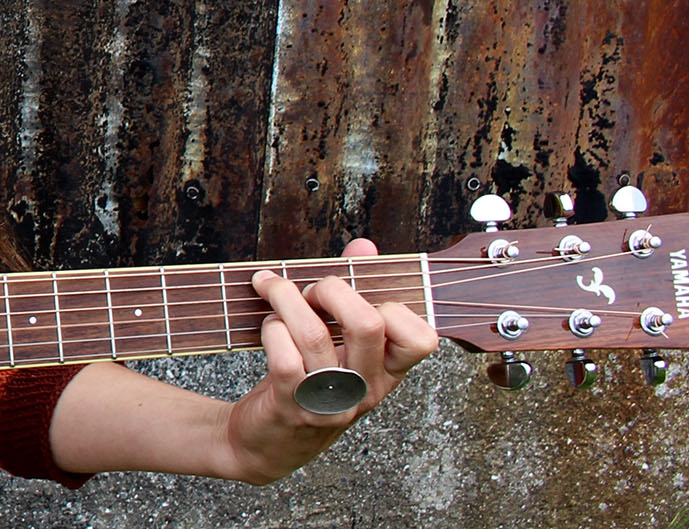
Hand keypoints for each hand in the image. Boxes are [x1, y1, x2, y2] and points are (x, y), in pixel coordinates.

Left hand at [223, 238, 438, 483]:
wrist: (267, 443)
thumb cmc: (308, 381)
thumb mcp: (340, 343)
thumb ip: (357, 290)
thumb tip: (365, 245)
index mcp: (387, 371)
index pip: (421, 338)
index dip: (393, 306)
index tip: (359, 295)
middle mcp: (365, 389)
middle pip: (368, 324)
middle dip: (332, 289)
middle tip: (311, 290)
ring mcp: (331, 401)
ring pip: (314, 334)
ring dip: (287, 299)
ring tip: (273, 290)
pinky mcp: (293, 406)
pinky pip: (284, 358)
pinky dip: (271, 330)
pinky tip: (268, 327)